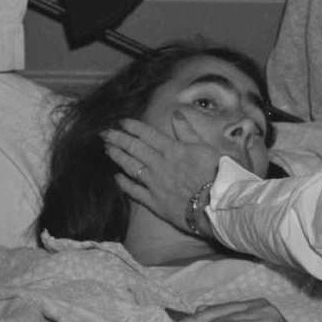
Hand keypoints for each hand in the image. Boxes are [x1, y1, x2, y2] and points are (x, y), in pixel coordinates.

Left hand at [102, 115, 221, 232]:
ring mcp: (154, 184)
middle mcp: (159, 164)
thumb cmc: (217, 176)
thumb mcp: (206, 148)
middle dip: (117, 139)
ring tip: (106, 150)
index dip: (132, 126)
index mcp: (172, 149)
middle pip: (134, 148)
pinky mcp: (154, 202)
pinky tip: (116, 178)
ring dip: (117, 157)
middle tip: (104, 133)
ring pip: (130, 167)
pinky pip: (134, 191)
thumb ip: (188, 132)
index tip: (121, 122)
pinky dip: (124, 184)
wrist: (217, 207)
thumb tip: (176, 114)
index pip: (147, 134)